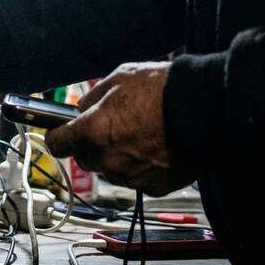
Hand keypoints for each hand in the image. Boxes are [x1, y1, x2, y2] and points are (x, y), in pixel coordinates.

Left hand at [46, 62, 185, 196]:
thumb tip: (81, 110)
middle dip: (92, 145)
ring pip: (110, 171)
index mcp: (93, 131)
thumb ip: (92, 98)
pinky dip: (142, 170)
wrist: (207, 106)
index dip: (59, 136)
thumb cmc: (163, 88)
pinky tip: (156, 151)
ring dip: (117, 158)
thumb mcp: (118, 78)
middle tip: (113, 128)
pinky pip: (137, 181)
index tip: (63, 133)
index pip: (57, 144)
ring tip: (141, 137)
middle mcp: (108, 158)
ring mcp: (131, 175)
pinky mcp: (154, 186)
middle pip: (85, 158)